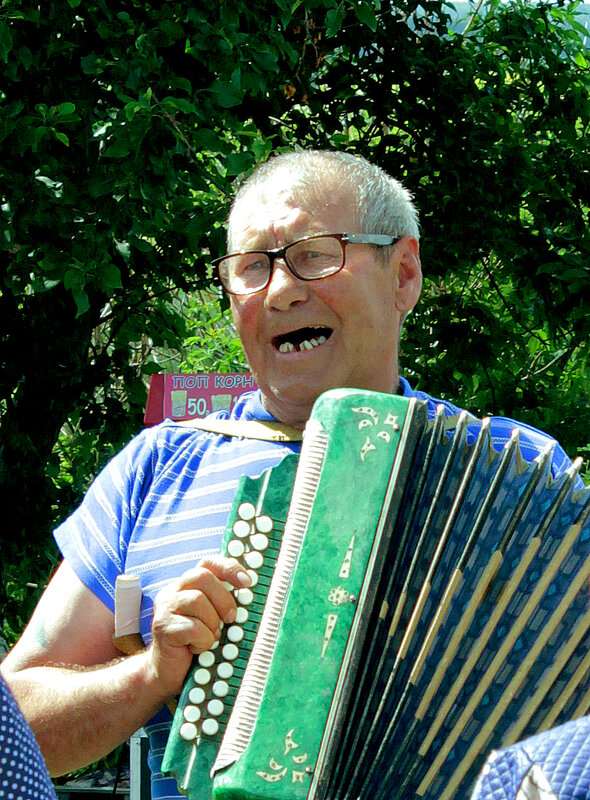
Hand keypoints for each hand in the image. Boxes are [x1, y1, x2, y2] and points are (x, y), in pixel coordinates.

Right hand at [147, 556, 250, 696]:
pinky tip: (198, 648)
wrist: (169, 674)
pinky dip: (203, 640)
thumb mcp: (214, 619)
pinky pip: (192, 626)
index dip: (229, 567)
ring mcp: (165, 607)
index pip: (207, 563)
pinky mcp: (162, 627)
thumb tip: (251, 592)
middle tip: (231, 618)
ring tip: (212, 638)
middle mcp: (173, 591)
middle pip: (202, 576)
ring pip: (197, 600)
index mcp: (187, 585)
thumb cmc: (197, 644)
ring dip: (212, 623)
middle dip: (223, 598)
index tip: (247, 582)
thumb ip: (224, 603)